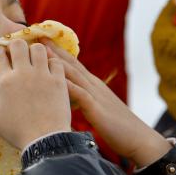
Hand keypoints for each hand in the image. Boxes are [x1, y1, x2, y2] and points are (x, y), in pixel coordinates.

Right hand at [0, 40, 71, 149]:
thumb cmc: (16, 131)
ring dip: (35, 52)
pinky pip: (56, 61)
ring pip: (38, 48)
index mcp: (5, 81)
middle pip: (18, 44)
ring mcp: (42, 75)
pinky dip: (52, 64)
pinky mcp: (58, 80)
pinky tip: (49, 71)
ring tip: (34, 61)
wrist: (45, 141)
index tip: (1, 58)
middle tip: (18, 56)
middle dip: (16, 47)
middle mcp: (23, 73)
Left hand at [42, 39, 170, 166]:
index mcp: (94, 85)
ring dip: (57, 61)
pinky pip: (81, 95)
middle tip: (36, 36)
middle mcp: (94, 86)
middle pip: (71, 63)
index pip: (73, 64)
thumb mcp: (97, 109)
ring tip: (40, 51)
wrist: (139, 138)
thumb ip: (84, 101)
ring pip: (74, 74)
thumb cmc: (118, 128)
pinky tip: (55, 80)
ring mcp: (96, 95)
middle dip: (53, 50)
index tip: (41, 40)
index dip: (57, 51)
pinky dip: (68, 86)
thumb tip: (69, 99)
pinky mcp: (97, 109)